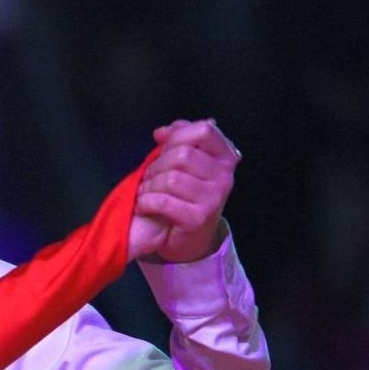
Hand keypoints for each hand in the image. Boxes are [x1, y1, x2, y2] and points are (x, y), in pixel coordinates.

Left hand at [129, 118, 239, 263]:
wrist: (188, 239)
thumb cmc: (184, 196)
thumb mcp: (185, 165)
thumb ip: (177, 141)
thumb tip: (162, 132)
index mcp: (225, 158)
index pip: (205, 130)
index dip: (178, 136)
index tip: (163, 147)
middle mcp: (224, 177)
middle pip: (182, 155)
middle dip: (157, 164)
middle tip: (148, 177)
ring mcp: (213, 199)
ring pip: (171, 178)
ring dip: (149, 185)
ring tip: (145, 192)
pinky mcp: (197, 219)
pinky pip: (163, 201)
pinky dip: (146, 202)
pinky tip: (144, 205)